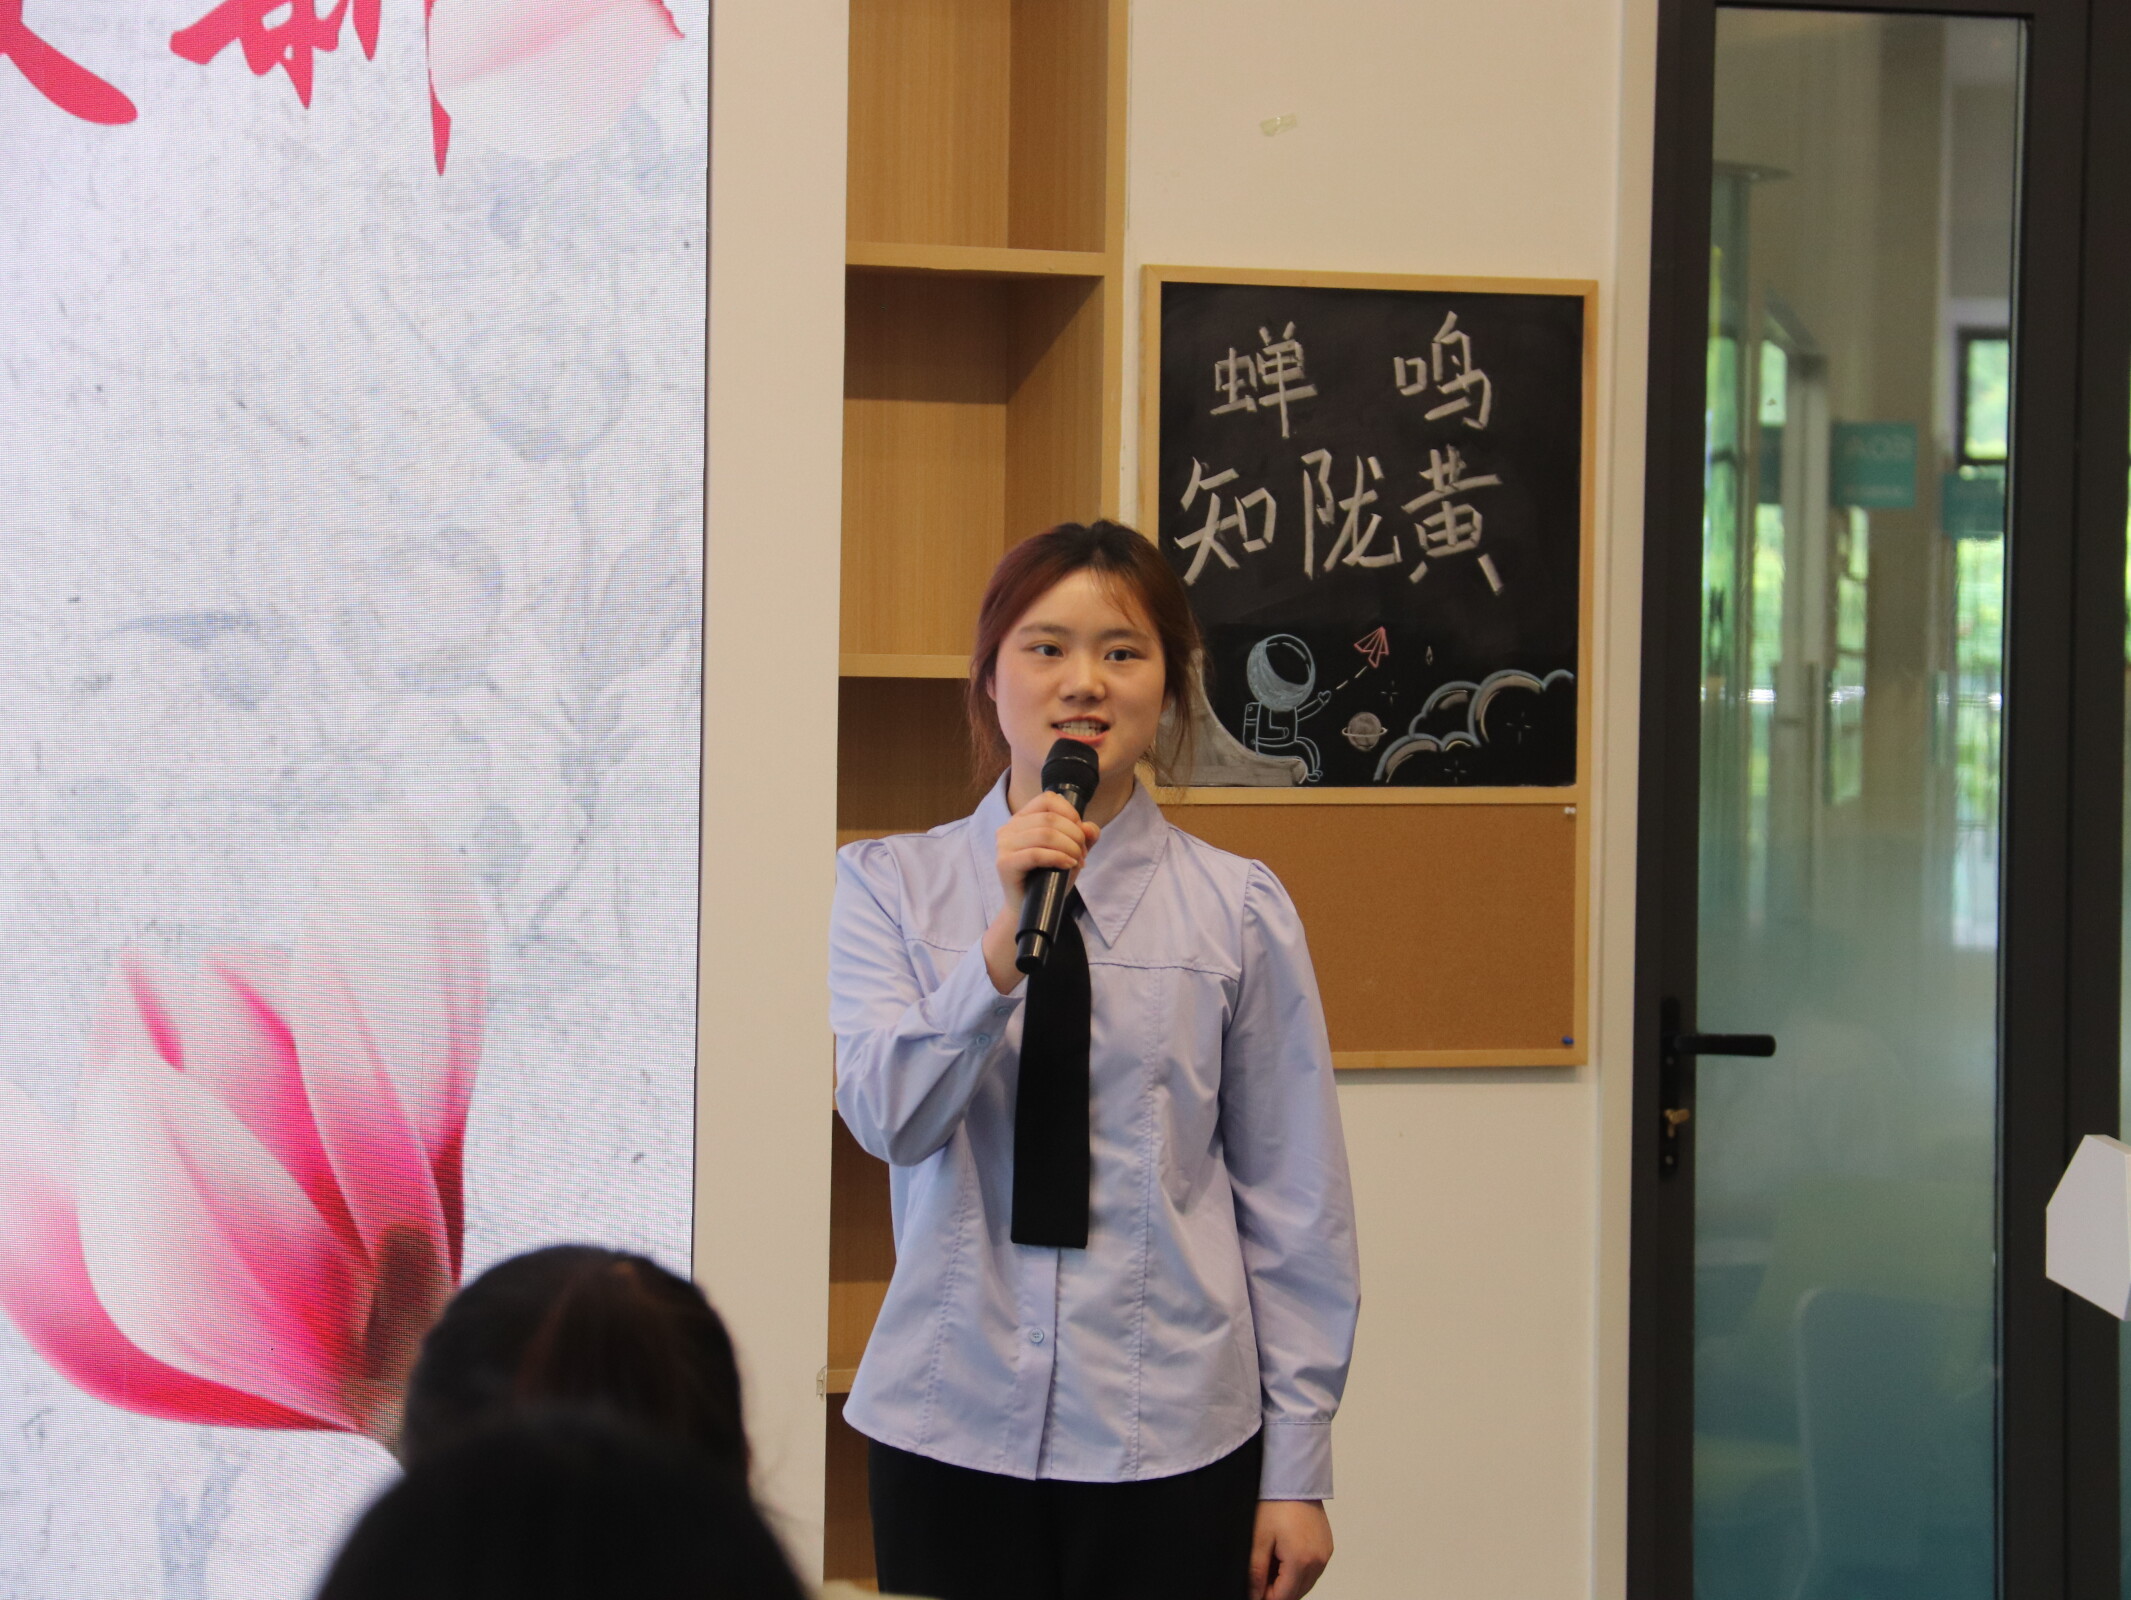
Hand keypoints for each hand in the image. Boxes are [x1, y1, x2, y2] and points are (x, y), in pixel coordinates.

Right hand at [980, 792, 1098, 992]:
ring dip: (1069, 847)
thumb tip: (1090, 828)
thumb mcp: (1071, 853)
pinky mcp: (1004, 863)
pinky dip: (1057, 857)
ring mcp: (1004, 845)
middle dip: (1074, 836)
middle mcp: (1009, 828)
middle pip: (1049, 819)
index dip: (1070, 813)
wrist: (1030, 911)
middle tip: (1082, 854)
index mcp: (1022, 819)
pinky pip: (1035, 853)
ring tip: (1077, 861)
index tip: (1081, 834)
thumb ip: (1083, 838)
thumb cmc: (1048, 879)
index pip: (1048, 799)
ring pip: (1044, 834)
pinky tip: (1068, 865)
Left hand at [1251, 1500, 1331, 1599]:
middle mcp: (1319, 1560)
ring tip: (1270, 1560)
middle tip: (1260, 1574)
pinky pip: (1312, 1569)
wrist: (1293, 1477)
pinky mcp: (1326, 1546)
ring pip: (1305, 1583)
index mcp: (1302, 1561)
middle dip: (1276, 1590)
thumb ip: (1256, 1573)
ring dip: (1288, 1581)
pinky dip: (1298, 1569)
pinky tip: (1283, 1554)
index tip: (1253, 1589)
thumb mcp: (1259, 1539)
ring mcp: (1325, 1553)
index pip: (1284, 1597)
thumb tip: (1254, 1596)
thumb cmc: (1275, 1502)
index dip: (1265, 1597)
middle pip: (1296, 1593)